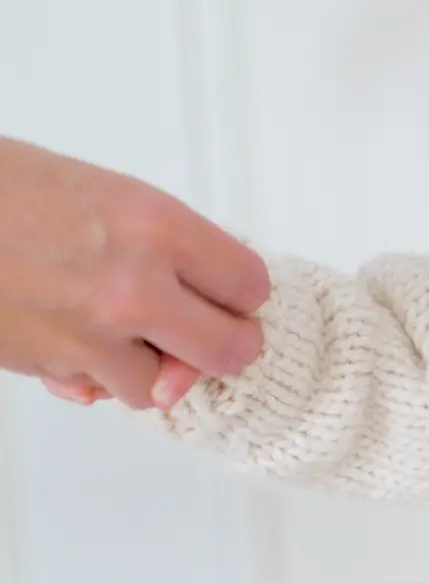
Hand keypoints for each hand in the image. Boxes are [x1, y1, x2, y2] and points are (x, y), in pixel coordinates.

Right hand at [0, 138, 269, 410]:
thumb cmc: (3, 189)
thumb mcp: (103, 193)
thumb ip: (163, 245)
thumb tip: (207, 289)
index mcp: (156, 225)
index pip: (250, 284)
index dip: (242, 294)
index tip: (228, 294)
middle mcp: (136, 285)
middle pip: (231, 350)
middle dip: (222, 345)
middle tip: (205, 335)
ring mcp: (94, 334)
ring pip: (164, 386)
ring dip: (150, 367)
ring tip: (121, 332)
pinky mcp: (53, 366)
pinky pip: (103, 392)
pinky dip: (98, 379)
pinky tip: (77, 343)